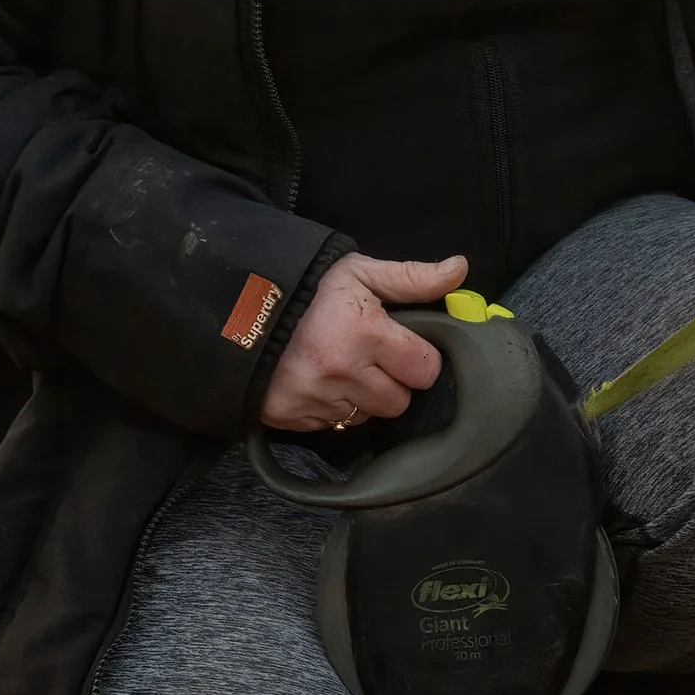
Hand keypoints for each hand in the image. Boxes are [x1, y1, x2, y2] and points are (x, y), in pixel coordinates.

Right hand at [264, 251, 467, 430]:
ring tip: (343, 367)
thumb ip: (411, 277)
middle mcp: (343, 373)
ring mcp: (316, 399)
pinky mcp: (292, 418)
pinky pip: (331, 425)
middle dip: (393, 382)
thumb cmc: (306, 287)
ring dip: (362, 398)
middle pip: (398, 402)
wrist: (235, 306)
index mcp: (367, 334)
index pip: (425, 369)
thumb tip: (459, 270)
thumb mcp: (358, 272)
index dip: (419, 357)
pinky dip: (331, 408)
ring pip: (365, 417)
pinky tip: (320, 381)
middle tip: (373, 358)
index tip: (405, 345)